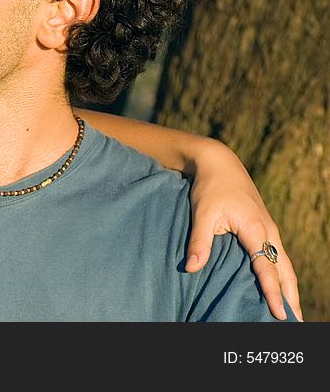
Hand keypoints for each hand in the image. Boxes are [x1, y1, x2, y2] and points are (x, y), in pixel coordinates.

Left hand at [186, 143, 301, 320]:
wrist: (219, 163)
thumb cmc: (210, 188)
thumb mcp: (202, 214)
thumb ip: (198, 242)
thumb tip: (191, 268)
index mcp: (255, 228)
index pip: (267, 267)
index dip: (272, 292)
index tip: (278, 313)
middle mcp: (268, 231)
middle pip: (285, 270)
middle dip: (289, 296)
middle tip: (294, 321)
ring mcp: (269, 229)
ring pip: (284, 263)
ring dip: (289, 286)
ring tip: (292, 310)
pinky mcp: (264, 227)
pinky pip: (277, 255)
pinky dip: (281, 273)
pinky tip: (279, 285)